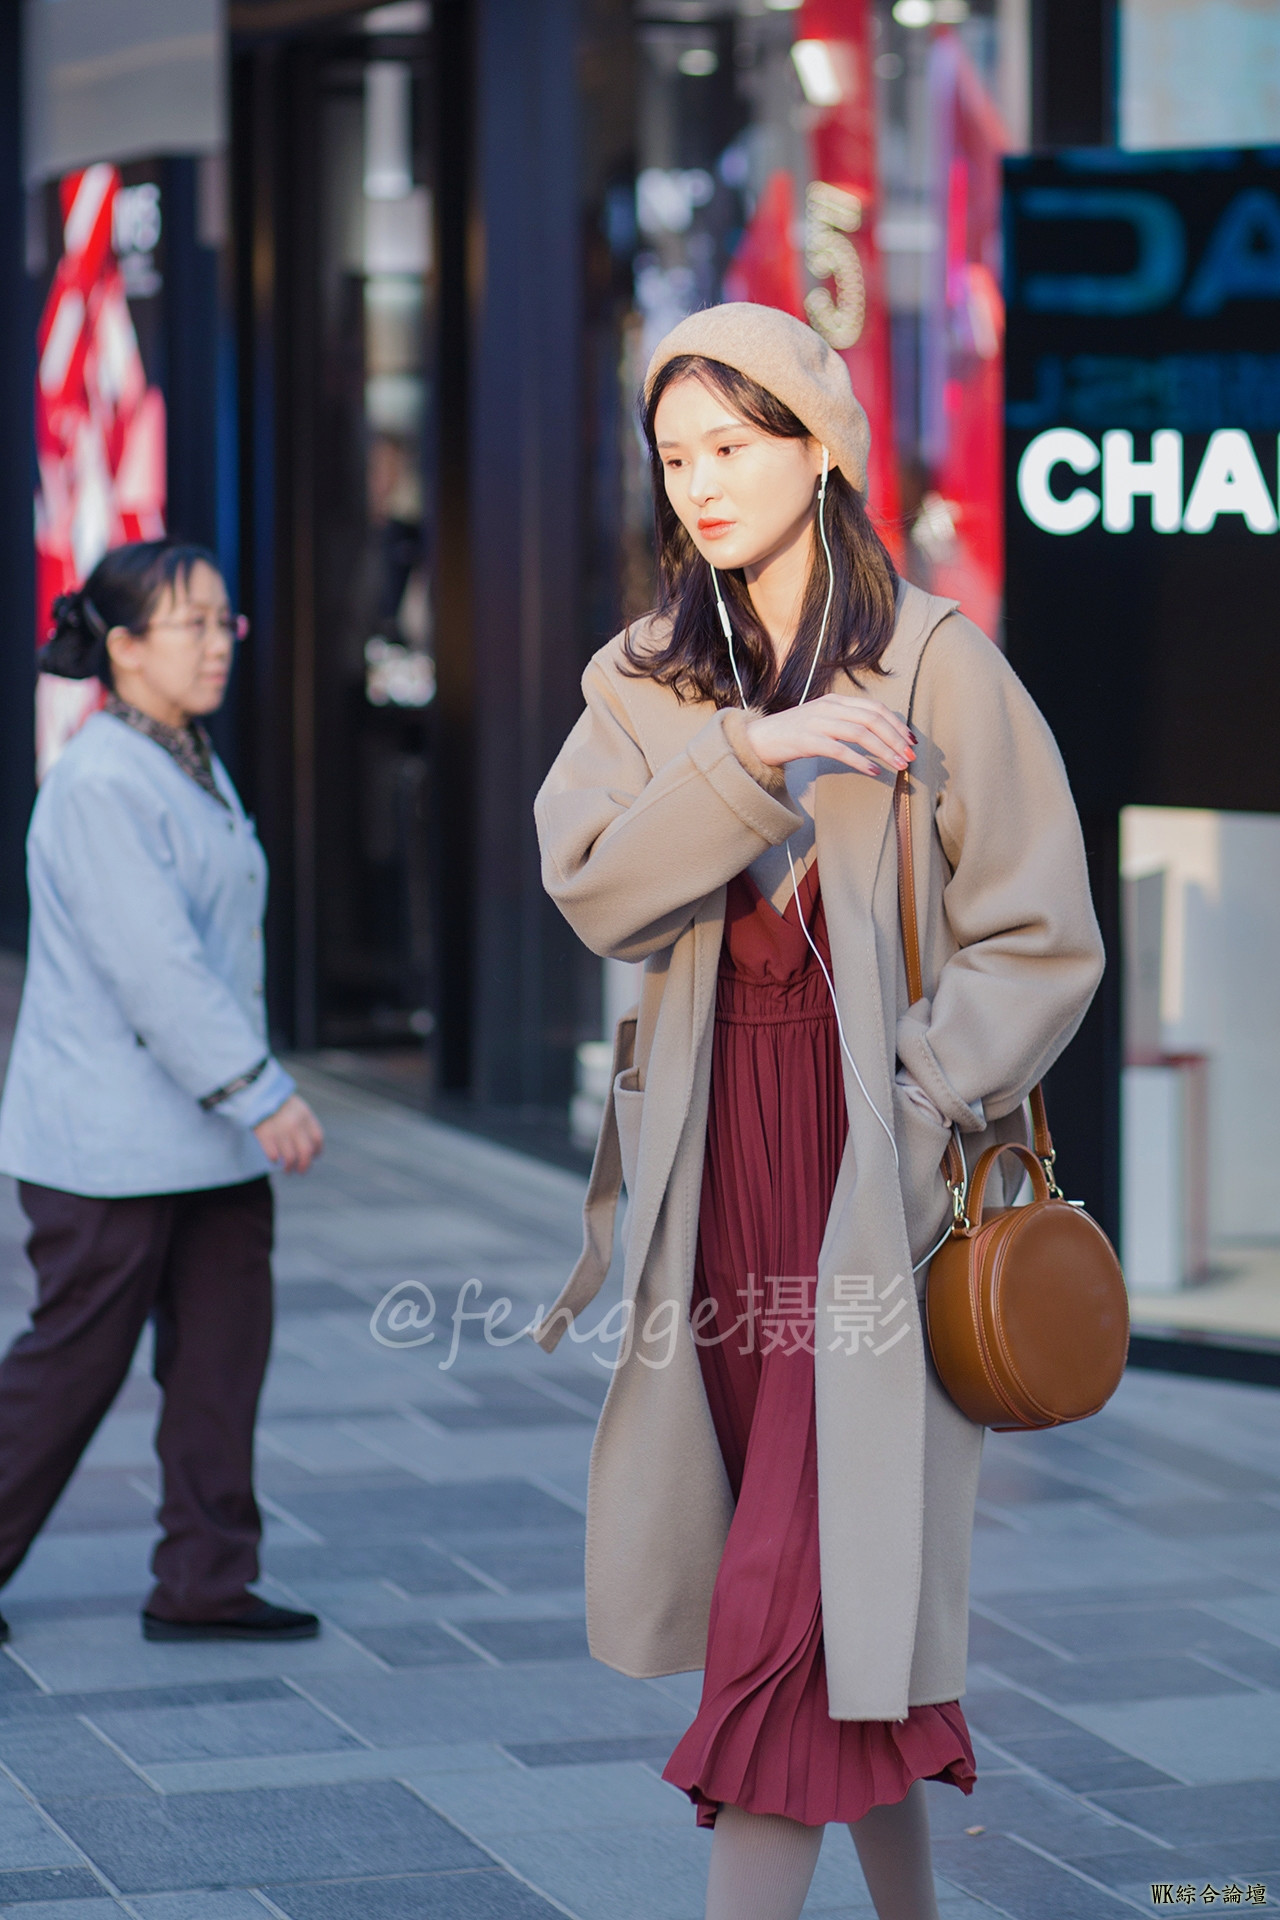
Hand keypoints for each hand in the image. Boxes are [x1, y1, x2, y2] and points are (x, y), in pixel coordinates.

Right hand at [254, 1094, 323, 1172]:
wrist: (255, 1092)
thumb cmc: (277, 1102)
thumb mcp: (297, 1106)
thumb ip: (305, 1123)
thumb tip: (312, 1149)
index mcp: (305, 1115)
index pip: (317, 1139)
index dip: (317, 1151)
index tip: (313, 1157)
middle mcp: (295, 1124)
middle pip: (306, 1152)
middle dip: (305, 1166)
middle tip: (301, 1171)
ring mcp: (280, 1130)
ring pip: (290, 1158)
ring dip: (289, 1167)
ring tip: (287, 1170)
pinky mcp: (264, 1135)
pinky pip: (273, 1156)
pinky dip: (274, 1160)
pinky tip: (274, 1160)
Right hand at [744, 694, 915, 776]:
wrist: (758, 739)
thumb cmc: (792, 734)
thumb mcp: (821, 720)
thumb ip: (845, 721)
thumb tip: (877, 734)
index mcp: (835, 701)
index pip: (875, 708)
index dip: (897, 724)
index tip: (911, 741)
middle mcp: (829, 708)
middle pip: (872, 719)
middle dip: (896, 738)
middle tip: (910, 756)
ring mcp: (817, 723)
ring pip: (861, 733)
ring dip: (884, 750)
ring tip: (898, 765)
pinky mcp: (807, 741)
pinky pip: (840, 750)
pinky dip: (860, 761)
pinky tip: (873, 771)